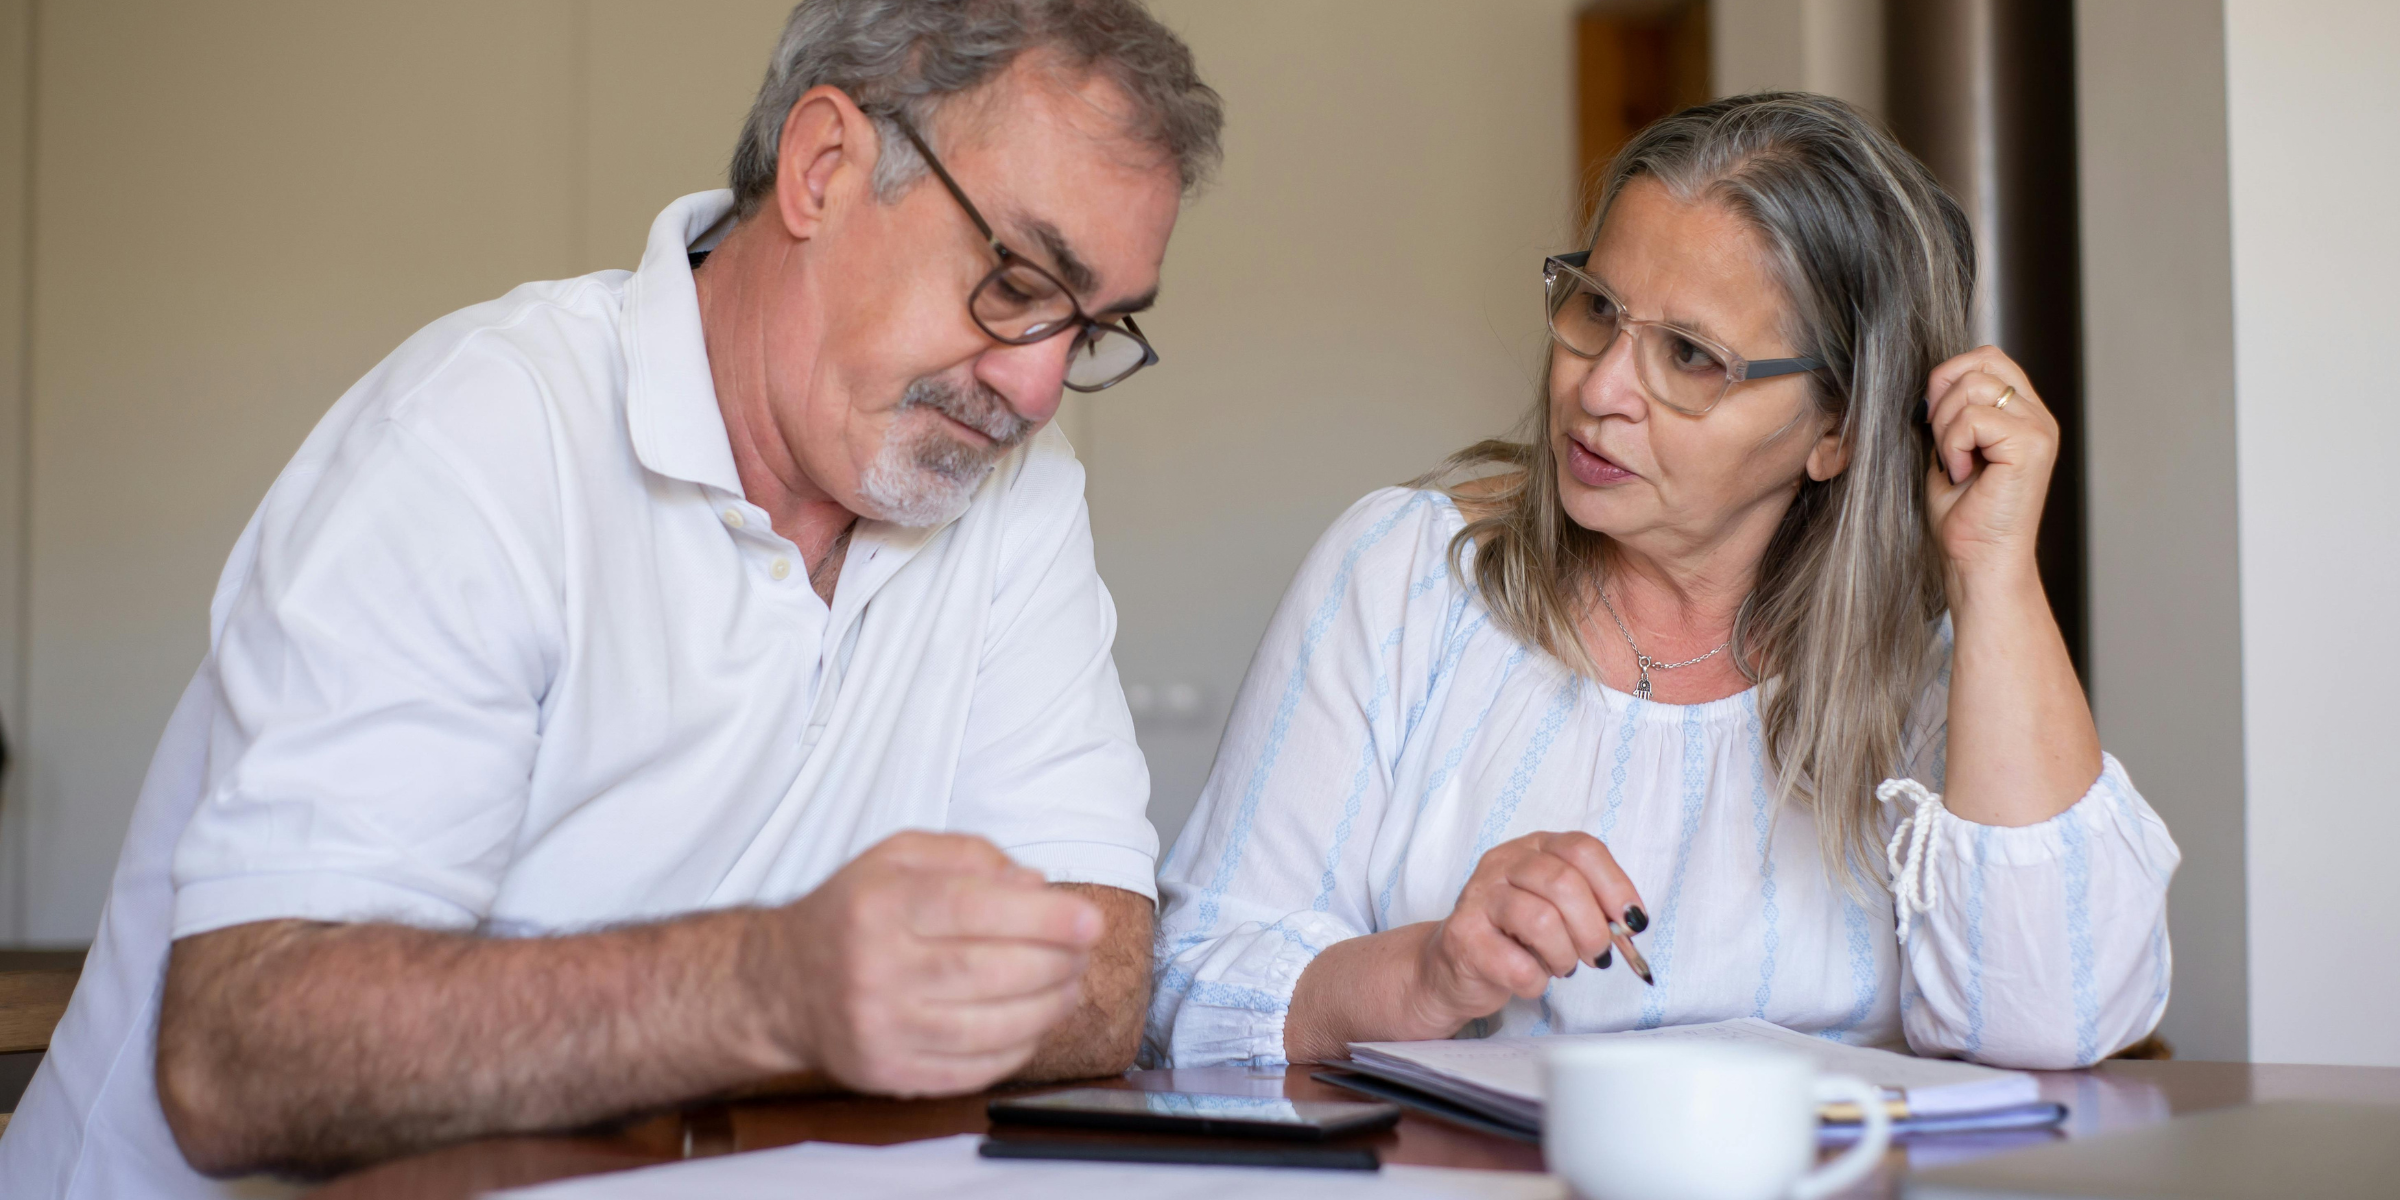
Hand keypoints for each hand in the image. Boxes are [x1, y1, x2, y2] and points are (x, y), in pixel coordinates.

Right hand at [750, 831, 1102, 1095]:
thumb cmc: (854, 912)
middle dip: (1055, 963)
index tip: (1090, 921)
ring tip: (1070, 986)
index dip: (1041, 918)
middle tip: (1084, 952)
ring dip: (1047, 1008)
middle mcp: (874, 969)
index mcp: (879, 905)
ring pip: (987, 1027)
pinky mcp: (887, 1072)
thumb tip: (1037, 886)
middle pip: (987, 972)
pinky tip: (1034, 1024)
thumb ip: (970, 856)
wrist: (781, 984)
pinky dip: (1017, 1048)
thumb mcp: (899, 857)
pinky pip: (971, 1069)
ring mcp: (879, 1028)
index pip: (971, 909)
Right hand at [1413, 832, 1645, 1031]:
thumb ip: (1591, 906)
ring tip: (1560, 966)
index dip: (1616, 886)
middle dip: (1593, 929)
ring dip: (1564, 956)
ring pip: (1542, 920)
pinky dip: (1536, 982)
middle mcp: (1502, 863)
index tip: (1632, 922)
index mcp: (1533, 848)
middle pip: (1564, 882)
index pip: (1582, 849)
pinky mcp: (1463, 937)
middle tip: (1596, 956)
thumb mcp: (1557, 908)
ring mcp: (1478, 897)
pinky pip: (1518, 965)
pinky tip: (1529, 979)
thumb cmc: (1514, 936)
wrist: (1453, 966)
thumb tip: (1628, 925)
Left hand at [1923, 346, 2058, 577]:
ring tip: (1954, 463)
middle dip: (1943, 396)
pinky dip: (1953, 446)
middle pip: (1983, 361)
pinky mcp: (2031, 446)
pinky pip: (1974, 419)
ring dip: (1946, 427)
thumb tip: (1934, 381)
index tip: (1935, 420)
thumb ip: (1953, 410)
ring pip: (1974, 387)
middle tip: (1942, 442)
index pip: (1988, 358)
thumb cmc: (1962, 514)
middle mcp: (2038, 416)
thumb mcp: (1950, 448)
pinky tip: (1961, 475)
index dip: (1950, 377)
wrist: (1975, 559)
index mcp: (2023, 414)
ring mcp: (2039, 429)